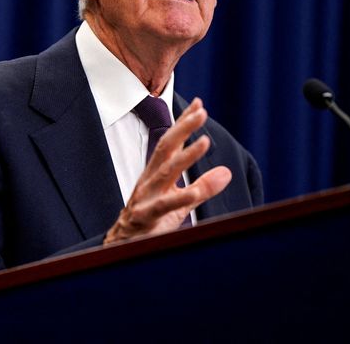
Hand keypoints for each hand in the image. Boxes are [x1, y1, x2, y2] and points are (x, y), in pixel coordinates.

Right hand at [103, 98, 231, 244]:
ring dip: (186, 156)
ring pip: (166, 172)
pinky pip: (164, 206)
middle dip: (183, 128)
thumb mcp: (180, 202)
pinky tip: (195, 192)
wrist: (122, 245)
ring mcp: (146, 196)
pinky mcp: (145, 216)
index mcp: (156, 172)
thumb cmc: (151, 220)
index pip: (171, 143)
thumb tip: (226, 171)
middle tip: (201, 112)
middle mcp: (150, 179)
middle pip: (166, 148)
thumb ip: (202, 186)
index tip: (198, 103)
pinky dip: (180, 198)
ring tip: (204, 142)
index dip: (183, 122)